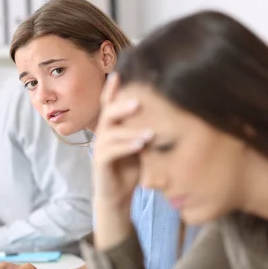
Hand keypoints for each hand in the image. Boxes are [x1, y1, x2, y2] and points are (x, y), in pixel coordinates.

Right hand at [93, 74, 153, 208]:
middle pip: (108, 113)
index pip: (110, 103)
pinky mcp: (100, 162)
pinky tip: (141, 145)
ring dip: (131, 131)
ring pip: (111, 132)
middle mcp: (103, 133)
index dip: (112, 89)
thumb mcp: (141, 145)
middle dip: (122, 105)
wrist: (118, 196)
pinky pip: (111, 151)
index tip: (120, 73)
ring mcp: (100, 148)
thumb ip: (146, 129)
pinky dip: (126, 147)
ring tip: (150, 132)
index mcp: (113, 126)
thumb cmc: (131, 167)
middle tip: (138, 102)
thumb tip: (168, 111)